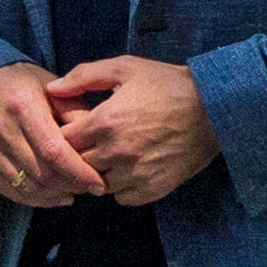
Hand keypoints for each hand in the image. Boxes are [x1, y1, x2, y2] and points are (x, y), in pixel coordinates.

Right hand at [0, 60, 101, 207]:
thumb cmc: (22, 84)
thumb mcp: (52, 88)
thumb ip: (75, 112)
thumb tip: (97, 142)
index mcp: (23, 106)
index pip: (54, 151)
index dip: (79, 172)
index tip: (98, 183)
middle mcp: (0, 129)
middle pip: (42, 173)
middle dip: (70, 185)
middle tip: (89, 187)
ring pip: (27, 187)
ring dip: (55, 196)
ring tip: (73, 191)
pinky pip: (10, 191)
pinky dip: (35, 199)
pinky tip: (53, 195)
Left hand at [45, 55, 216, 207]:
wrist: (214, 108)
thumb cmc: (168, 84)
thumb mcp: (125, 68)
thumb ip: (84, 76)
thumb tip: (52, 89)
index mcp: (105, 121)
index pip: (62, 141)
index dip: (64, 135)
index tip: (75, 128)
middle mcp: (117, 152)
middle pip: (76, 165)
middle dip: (78, 155)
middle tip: (89, 143)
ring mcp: (135, 174)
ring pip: (97, 184)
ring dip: (98, 173)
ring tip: (110, 155)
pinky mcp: (152, 189)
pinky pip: (121, 198)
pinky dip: (120, 187)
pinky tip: (128, 168)